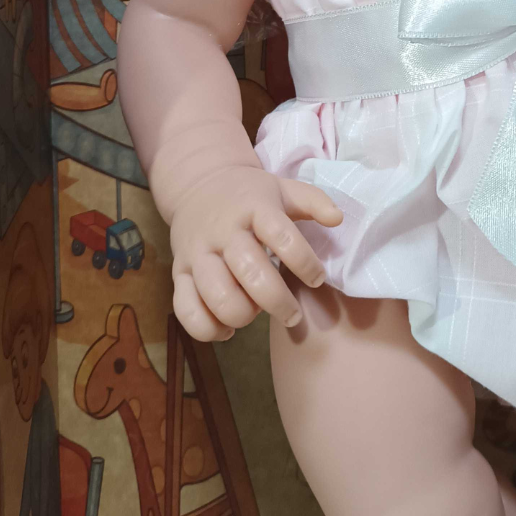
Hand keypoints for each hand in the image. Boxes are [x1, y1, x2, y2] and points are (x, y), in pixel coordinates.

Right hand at [169, 164, 342, 341]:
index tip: (317, 279)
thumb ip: (313, 202)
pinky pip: (186, 310)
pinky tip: (228, 328)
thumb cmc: (250, 196)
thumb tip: (337, 219)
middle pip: (251, 273)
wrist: (199, 185)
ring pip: (217, 295)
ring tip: (257, 314)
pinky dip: (208, 329)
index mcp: (253, 208)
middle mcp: (223, 231)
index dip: (304, 262)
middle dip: (278, 302)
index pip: (282, 236)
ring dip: (243, 315)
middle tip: (294, 315)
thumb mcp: (283, 188)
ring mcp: (197, 253)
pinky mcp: (178, 273)